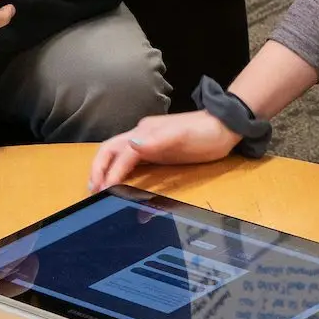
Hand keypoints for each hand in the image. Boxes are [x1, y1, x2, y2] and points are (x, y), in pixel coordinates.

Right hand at [88, 111, 240, 189]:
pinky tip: (120, 182)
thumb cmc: (205, 132)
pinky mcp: (156, 149)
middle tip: (92, 190)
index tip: (103, 191)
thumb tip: (131, 144)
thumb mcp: (183, 137)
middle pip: (110, 150)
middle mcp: (141, 134)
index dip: (111, 172)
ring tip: (99, 188)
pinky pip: (131, 160)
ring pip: (118, 154)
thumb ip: (157, 140)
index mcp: (145, 131)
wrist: (225, 126)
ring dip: (106, 170)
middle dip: (98, 169)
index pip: (121, 153)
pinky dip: (120, 171)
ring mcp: (148, 141)